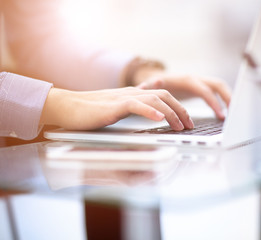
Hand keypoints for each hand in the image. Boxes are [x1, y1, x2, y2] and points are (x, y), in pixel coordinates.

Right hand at [40, 87, 193, 130]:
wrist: (68, 107)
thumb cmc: (91, 110)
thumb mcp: (118, 107)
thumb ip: (135, 104)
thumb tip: (151, 101)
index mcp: (134, 94)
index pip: (163, 95)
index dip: (178, 107)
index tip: (187, 120)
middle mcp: (132, 93)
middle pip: (164, 96)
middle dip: (181, 110)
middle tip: (190, 125)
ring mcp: (124, 98)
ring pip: (154, 100)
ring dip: (171, 113)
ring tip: (180, 126)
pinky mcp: (114, 106)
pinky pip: (136, 105)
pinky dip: (150, 111)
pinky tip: (160, 119)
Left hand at [137, 73, 230, 119]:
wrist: (157, 79)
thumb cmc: (155, 84)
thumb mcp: (152, 85)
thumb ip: (150, 86)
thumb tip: (149, 84)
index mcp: (187, 80)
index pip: (205, 90)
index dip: (213, 102)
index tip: (220, 114)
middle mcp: (196, 79)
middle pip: (218, 85)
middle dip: (228, 98)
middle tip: (234, 113)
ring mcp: (200, 82)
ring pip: (220, 87)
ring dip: (228, 98)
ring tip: (233, 113)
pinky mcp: (202, 87)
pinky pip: (217, 92)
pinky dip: (223, 100)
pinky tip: (225, 112)